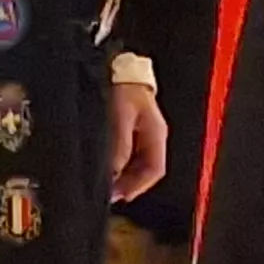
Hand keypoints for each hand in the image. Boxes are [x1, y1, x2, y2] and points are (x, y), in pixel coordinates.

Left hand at [107, 79, 166, 201]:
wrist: (116, 68)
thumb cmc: (121, 86)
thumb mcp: (119, 116)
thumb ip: (120, 144)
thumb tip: (115, 171)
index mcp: (156, 133)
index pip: (155, 169)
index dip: (139, 186)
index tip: (122, 195)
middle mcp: (153, 137)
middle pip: (146, 171)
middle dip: (129, 184)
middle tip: (111, 194)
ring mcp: (143, 135)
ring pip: (136, 165)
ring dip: (122, 177)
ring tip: (107, 184)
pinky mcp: (131, 132)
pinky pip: (128, 156)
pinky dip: (118, 166)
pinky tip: (107, 169)